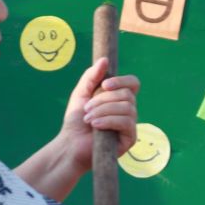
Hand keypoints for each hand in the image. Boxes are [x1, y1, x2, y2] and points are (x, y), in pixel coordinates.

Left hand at [57, 58, 138, 173]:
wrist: (71, 145)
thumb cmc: (76, 121)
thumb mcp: (81, 93)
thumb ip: (91, 76)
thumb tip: (105, 60)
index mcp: (119, 99)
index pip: (133, 83)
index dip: (122, 81)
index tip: (104, 85)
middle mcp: (128, 110)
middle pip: (127, 95)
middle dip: (103, 100)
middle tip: (86, 108)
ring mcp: (130, 125)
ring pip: (127, 108)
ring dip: (104, 110)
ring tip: (88, 119)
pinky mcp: (130, 138)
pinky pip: (126, 122)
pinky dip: (109, 121)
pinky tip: (95, 125)